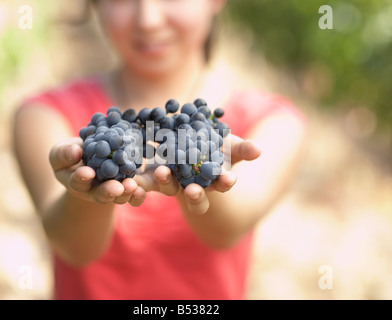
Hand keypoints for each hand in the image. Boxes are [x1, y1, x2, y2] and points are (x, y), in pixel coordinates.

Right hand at [49, 137, 145, 205]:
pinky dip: (138, 195)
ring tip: (132, 185)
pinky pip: (133, 195)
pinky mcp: (127, 187)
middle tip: (116, 188)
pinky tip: (141, 190)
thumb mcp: (60, 154)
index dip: (82, 177)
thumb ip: (63, 154)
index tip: (87, 172)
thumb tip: (74, 151)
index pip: (78, 181)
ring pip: (119, 196)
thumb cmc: (72, 156)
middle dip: (109, 191)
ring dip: (126, 192)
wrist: (92, 159)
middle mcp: (94, 191)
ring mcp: (112, 191)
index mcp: (76, 183)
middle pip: (101, 194)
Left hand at [134, 134, 260, 213]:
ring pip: (170, 187)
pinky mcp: (153, 178)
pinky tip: (133, 180)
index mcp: (214, 182)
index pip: (222, 186)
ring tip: (162, 172)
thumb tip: (258, 150)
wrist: (188, 142)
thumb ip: (243, 149)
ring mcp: (173, 184)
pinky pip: (146, 183)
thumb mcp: (230, 146)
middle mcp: (193, 188)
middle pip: (195, 196)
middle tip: (193, 190)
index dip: (225, 183)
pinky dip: (139, 183)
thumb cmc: (216, 147)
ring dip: (166, 181)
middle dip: (194, 194)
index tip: (229, 179)